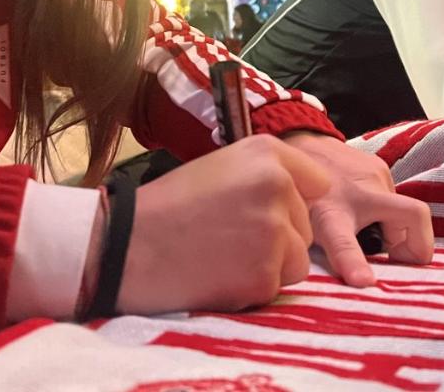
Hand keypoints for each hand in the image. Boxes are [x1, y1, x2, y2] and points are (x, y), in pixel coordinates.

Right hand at [114, 135, 329, 314]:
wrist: (126, 247)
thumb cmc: (168, 207)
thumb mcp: (221, 167)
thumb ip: (266, 175)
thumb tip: (309, 194)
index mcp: (266, 154)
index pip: (317, 182)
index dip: (296, 201)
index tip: (270, 211)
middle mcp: (277, 186)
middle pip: (306, 226)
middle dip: (279, 238)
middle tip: (228, 237)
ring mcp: (274, 231)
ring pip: (298, 260)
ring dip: (270, 266)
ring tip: (224, 256)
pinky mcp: (265, 274)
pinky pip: (276, 288)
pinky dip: (251, 289)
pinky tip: (217, 275)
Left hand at [282, 132, 433, 285]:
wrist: (300, 145)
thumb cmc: (305, 198)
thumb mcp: (309, 232)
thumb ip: (331, 259)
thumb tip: (357, 287)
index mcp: (330, 216)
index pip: (344, 244)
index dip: (355, 265)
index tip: (366, 283)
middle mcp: (359, 192)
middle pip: (412, 217)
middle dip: (418, 247)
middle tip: (397, 262)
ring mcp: (376, 174)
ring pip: (407, 215)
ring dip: (398, 233)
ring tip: (372, 234)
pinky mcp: (382, 166)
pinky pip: (399, 202)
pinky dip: (392, 217)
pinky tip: (369, 214)